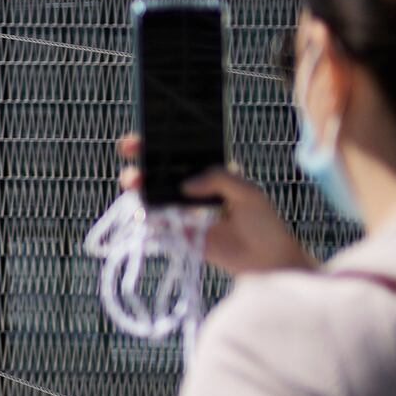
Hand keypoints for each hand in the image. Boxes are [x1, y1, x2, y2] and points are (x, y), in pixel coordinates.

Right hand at [116, 133, 313, 276]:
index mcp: (208, 173)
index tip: (142, 136)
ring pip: (153, 195)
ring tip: (132, 182)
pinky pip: (157, 224)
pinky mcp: (179, 234)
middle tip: (129, 151)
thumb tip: (185, 186)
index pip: (180, 154)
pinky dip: (146, 217)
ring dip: (138, 187)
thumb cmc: (263, 221)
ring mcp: (183, 212)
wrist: (266, 260)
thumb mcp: (247, 191)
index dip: (159, 143)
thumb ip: (219, 179)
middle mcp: (192, 190)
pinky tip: (141, 210)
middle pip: (160, 172)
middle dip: (141, 159)